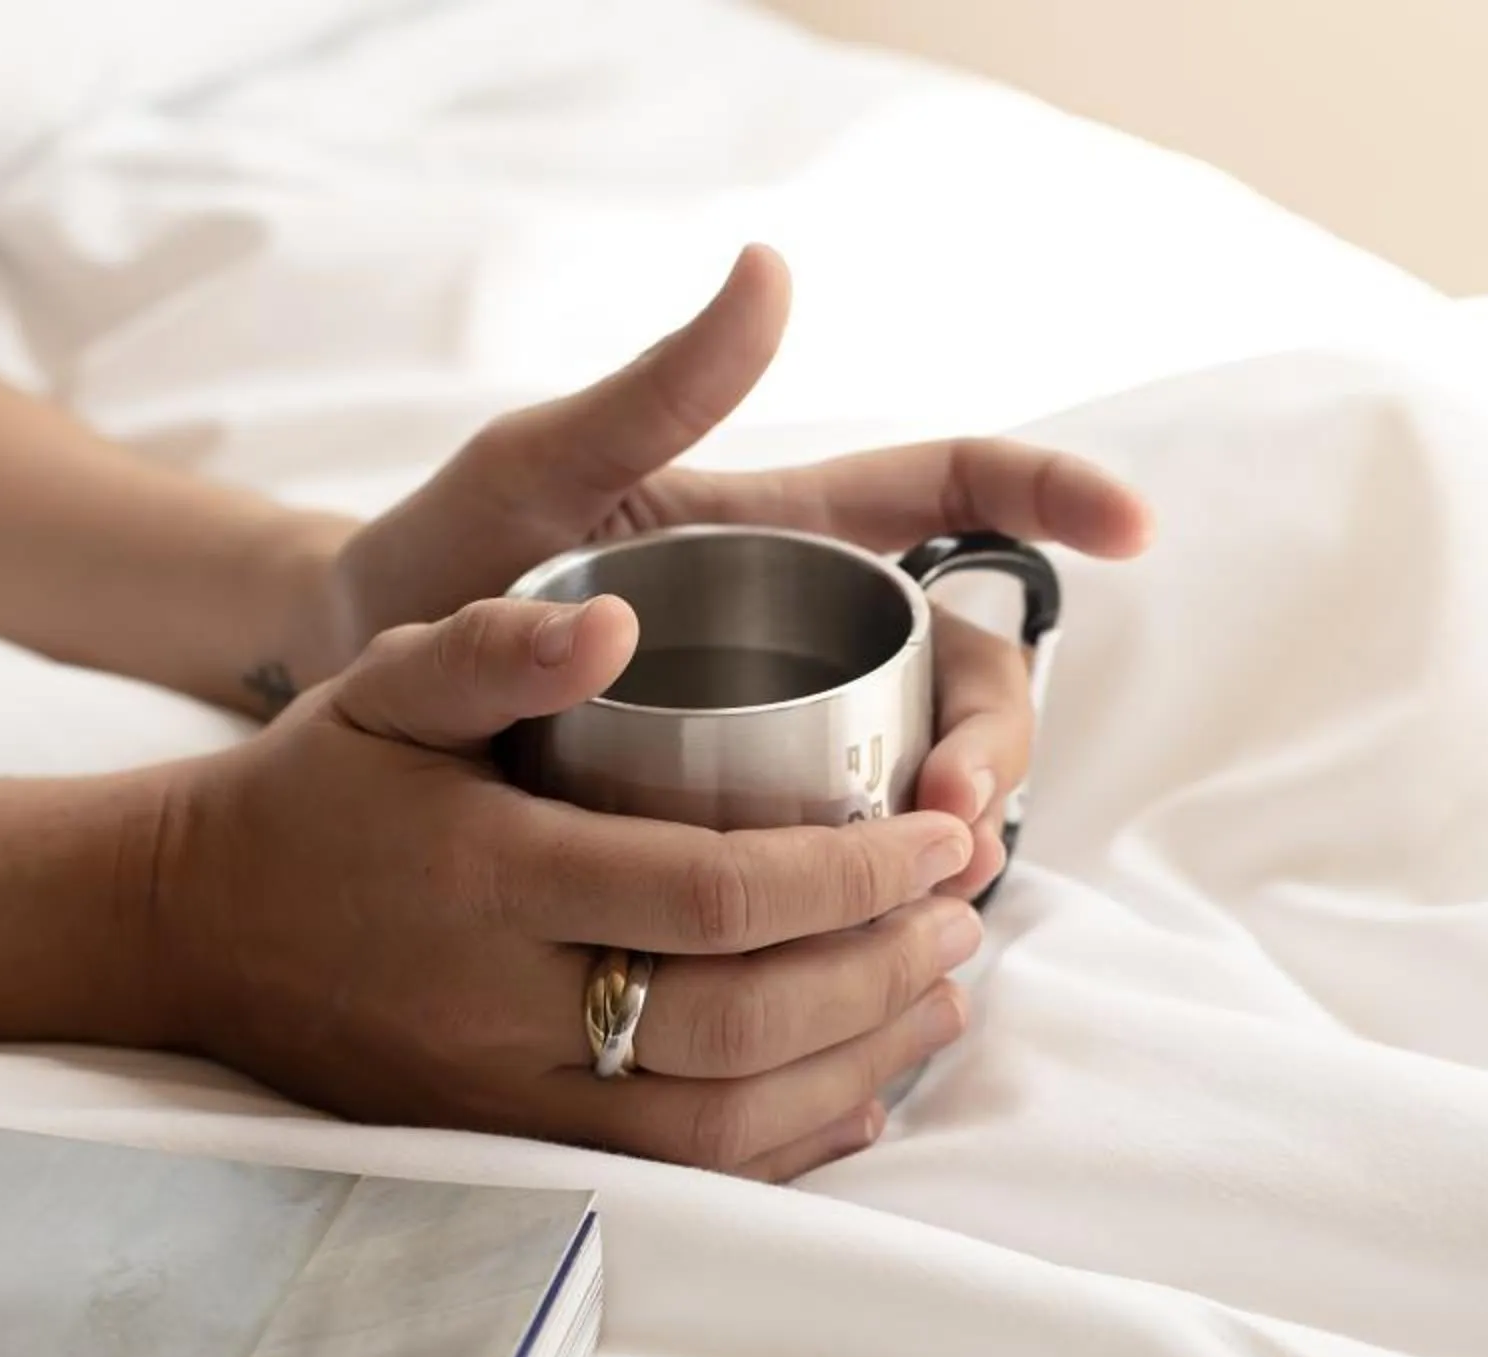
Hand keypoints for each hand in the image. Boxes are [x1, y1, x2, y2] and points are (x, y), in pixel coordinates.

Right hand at [142, 594, 986, 1177]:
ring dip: (857, 1064)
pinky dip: (788, 1146)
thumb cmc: (315, 789)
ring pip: (719, 1124)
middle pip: (738, 1023)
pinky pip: (673, 1179)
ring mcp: (501, 1097)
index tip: (940, 836)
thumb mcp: (386, 682)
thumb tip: (623, 620)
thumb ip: (503, 645)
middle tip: (963, 915)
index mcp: (488, 876)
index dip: (850, 876)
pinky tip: (862, 1092)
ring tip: (942, 992)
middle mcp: (497, 1005)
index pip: (710, 897)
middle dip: (878, 972)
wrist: (189, 929)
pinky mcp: (506, 1150)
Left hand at [322, 246, 1152, 897]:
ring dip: (961, 834)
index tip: (1133, 532)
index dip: (1056, 501)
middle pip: (974, 672)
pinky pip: (856, 863)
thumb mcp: (535, 468)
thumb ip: (649, 389)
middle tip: (954, 807)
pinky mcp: (750, 828)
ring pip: (932, 778)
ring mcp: (790, 735)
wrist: (353, 691)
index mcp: (783, 533)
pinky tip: (882, 956)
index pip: (957, 494)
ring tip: (925, 887)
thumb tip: (772, 268)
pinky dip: (892, 903)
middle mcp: (810, 635)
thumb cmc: (444, 558)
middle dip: (1002, 735)